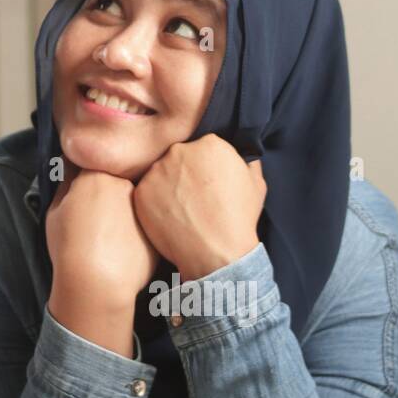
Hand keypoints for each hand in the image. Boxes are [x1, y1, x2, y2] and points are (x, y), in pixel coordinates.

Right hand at [45, 161, 160, 314]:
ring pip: (131, 203)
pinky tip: (120, 248)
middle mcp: (125, 184)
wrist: (97, 281)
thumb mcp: (54, 209)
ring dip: (122, 211)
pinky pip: (142, 225)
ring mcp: (143, 207)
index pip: (92, 164)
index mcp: (97, 174)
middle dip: (106, 193)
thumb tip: (69, 169)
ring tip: (107, 236)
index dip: (84, 180)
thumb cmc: (70, 246)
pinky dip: (134, 232)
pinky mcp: (155, 229)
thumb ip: (64, 183)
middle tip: (93, 217)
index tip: (80, 193)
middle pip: (115, 181)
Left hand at [132, 134, 266, 281]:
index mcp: (210, 144)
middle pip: (180, 157)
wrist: (214, 253)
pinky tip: (171, 217)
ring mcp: (157, 170)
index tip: (210, 182)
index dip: (208, 166)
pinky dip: (155, 202)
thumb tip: (240, 154)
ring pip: (162, 173)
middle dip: (186, 172)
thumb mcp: (256, 183)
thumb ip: (247, 161)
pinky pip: (147, 191)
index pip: (204, 147)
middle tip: (196, 197)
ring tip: (184, 209)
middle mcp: (179, 151)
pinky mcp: (141, 190)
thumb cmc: (238, 219)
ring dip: (169, 186)